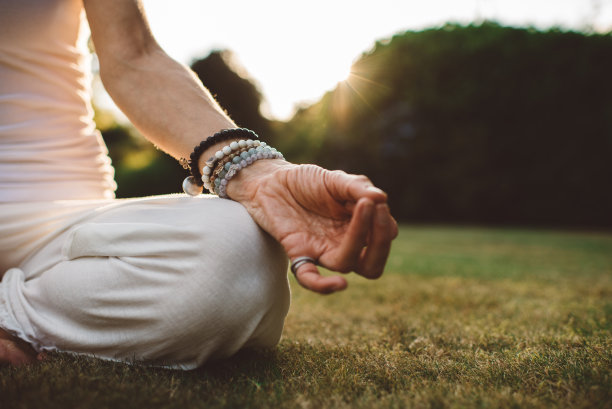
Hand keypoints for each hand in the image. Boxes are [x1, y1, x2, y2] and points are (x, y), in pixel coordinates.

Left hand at [227, 160, 397, 293]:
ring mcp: (321, 250)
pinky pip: (310, 278)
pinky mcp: (298, 252)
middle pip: (372, 264)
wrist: (271, 180)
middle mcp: (342, 243)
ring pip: (347, 264)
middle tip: (376, 210)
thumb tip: (381, 198)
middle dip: (380, 241)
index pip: (385, 237)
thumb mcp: (335, 179)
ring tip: (361, 207)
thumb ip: (357, 188)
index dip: (384, 223)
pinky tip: (340, 284)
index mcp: (357, 227)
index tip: (375, 199)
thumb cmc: (305, 181)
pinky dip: (323, 285)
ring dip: (358, 240)